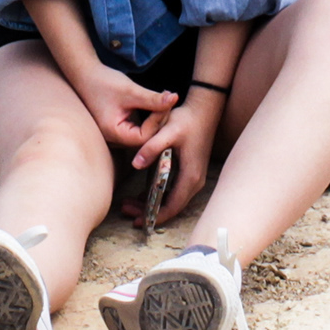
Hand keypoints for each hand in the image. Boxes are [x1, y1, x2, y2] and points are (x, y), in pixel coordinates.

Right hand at [73, 62, 176, 153]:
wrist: (85, 74)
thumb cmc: (104, 82)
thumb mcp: (131, 91)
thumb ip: (153, 99)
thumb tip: (175, 99)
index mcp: (114, 133)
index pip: (144, 137)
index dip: (157, 121)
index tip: (165, 103)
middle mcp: (114, 138)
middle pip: (145, 137)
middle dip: (159, 120)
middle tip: (169, 101)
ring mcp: (115, 133)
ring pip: (142, 132)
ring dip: (154, 118)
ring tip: (164, 101)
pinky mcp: (118, 125)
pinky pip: (137, 127)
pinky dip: (147, 117)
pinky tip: (154, 104)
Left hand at [137, 90, 221, 221]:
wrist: (204, 109)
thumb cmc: (187, 120)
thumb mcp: (167, 131)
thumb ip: (151, 148)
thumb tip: (135, 164)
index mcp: (190, 176)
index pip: (172, 206)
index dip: (154, 216)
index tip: (137, 220)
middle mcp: (194, 181)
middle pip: (171, 207)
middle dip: (148, 212)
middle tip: (126, 211)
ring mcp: (193, 177)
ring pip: (171, 200)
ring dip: (151, 204)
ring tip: (128, 205)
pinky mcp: (189, 172)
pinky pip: (172, 191)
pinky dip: (157, 195)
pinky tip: (141, 194)